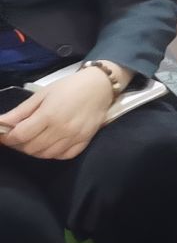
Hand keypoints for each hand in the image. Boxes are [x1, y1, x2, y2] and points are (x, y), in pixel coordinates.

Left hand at [0, 68, 116, 158]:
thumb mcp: (41, 95)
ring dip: (35, 150)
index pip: (20, 136)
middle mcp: (61, 129)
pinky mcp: (84, 141)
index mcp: (48, 115)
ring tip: (34, 140)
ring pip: (45, 155)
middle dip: (20, 144)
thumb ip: (20, 111)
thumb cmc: (68, 87)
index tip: (5, 135)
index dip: (8, 138)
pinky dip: (53, 154)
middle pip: (31, 148)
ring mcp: (74, 137)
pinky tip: (51, 144)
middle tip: (20, 136)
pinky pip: (63, 156)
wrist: (99, 86)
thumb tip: (0, 123)